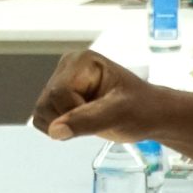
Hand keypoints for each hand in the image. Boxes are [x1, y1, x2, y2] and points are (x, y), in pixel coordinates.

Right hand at [30, 50, 159, 140]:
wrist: (150, 114)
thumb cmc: (142, 109)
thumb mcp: (120, 113)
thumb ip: (87, 120)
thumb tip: (54, 131)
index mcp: (80, 61)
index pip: (57, 93)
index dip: (74, 112)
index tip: (101, 115)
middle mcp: (66, 67)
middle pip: (46, 103)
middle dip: (69, 119)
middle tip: (99, 118)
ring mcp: (61, 82)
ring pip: (41, 112)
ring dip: (64, 125)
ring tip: (92, 120)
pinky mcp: (58, 98)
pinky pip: (43, 119)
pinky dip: (59, 128)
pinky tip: (82, 122)